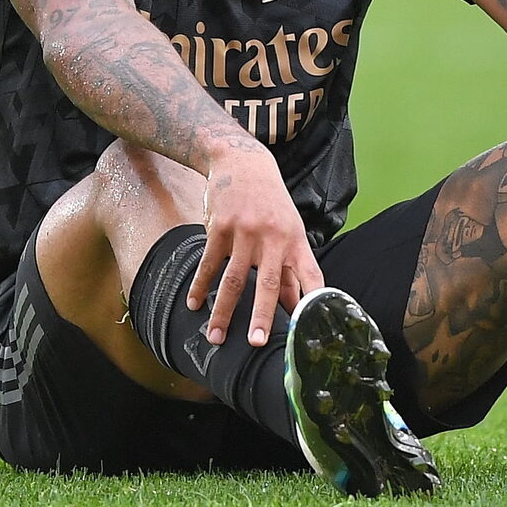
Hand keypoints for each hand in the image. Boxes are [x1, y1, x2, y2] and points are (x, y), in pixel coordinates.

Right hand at [185, 149, 325, 346]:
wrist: (242, 162)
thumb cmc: (271, 204)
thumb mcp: (288, 230)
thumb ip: (291, 268)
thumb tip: (295, 307)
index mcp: (296, 241)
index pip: (311, 275)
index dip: (312, 300)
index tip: (310, 328)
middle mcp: (273, 237)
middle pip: (268, 282)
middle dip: (262, 315)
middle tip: (257, 343)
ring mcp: (245, 231)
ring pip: (233, 279)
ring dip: (223, 311)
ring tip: (215, 337)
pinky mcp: (220, 227)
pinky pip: (209, 263)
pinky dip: (200, 285)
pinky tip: (193, 304)